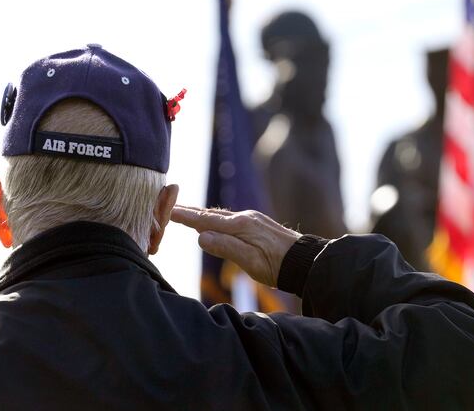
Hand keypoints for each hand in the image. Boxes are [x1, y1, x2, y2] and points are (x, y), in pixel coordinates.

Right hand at [170, 205, 300, 286]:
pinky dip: (215, 219)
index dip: (185, 216)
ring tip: (186, 213)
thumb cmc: (277, 265)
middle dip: (190, 211)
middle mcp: (244, 217)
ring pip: (220, 216)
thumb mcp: (249, 261)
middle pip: (210, 214)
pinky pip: (230, 219)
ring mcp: (252, 219)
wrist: (305, 261)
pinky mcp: (257, 225)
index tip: (168, 210)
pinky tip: (214, 223)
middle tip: (170, 207)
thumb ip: (225, 247)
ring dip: (202, 215)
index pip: (205, 220)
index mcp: (239, 226)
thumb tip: (200, 237)